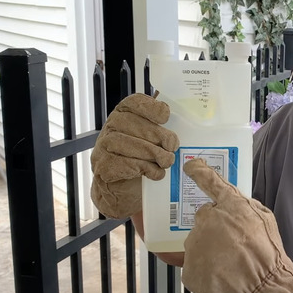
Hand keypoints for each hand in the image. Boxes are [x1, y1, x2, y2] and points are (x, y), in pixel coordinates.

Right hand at [90, 93, 178, 218]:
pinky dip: (145, 169)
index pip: (135, 102)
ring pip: (130, 144)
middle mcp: (112, 126)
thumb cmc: (143, 160)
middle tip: (172, 148)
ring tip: (166, 162)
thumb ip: (164, 125)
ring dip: (154, 154)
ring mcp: (104, 146)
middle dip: (160, 137)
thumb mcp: (154, 139)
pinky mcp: (103, 166)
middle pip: (136, 124)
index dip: (152, 108)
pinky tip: (155, 173)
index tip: (166, 117)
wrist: (125, 191)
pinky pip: (125, 164)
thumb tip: (188, 112)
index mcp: (125, 113)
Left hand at [181, 158, 292, 292]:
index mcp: (229, 206)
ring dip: (210, 249)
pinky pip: (195, 265)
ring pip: (198, 243)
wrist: (264, 287)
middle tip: (233, 244)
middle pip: (204, 220)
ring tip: (230, 263)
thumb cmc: (269, 253)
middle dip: (214, 228)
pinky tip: (222, 275)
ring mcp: (195, 246)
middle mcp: (207, 221)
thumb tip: (230, 203)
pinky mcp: (189, 269)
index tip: (189, 164)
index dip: (198, 171)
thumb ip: (243, 207)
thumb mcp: (264, 218)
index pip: (210, 182)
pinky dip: (205, 269)